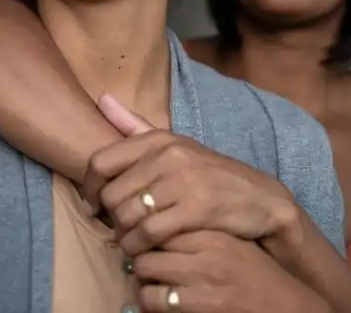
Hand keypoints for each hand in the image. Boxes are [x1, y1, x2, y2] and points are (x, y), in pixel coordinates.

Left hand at [85, 94, 300, 256]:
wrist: (262, 199)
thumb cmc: (210, 175)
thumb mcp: (175, 145)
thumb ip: (135, 125)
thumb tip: (101, 98)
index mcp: (158, 139)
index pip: (100, 161)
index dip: (89, 189)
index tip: (93, 207)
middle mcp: (169, 154)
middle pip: (111, 194)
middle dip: (108, 219)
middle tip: (115, 231)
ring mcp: (184, 180)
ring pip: (127, 215)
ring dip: (122, 236)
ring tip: (129, 243)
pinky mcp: (197, 208)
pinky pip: (149, 233)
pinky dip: (139, 247)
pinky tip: (143, 252)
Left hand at [132, 231, 329, 312]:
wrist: (285, 307)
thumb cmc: (254, 275)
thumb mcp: (229, 243)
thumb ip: (196, 231)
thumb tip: (157, 223)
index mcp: (213, 230)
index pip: (161, 215)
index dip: (145, 228)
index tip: (141, 238)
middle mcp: (208, 249)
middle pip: (147, 240)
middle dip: (138, 254)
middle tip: (142, 265)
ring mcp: (204, 276)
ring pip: (144, 269)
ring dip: (142, 280)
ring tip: (150, 285)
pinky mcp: (202, 304)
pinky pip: (154, 299)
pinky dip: (151, 303)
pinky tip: (161, 304)